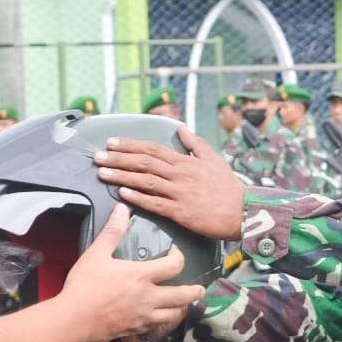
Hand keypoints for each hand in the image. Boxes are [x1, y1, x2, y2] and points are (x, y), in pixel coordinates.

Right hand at [60, 206, 204, 341]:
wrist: (72, 318)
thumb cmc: (84, 286)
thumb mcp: (97, 253)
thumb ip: (113, 231)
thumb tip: (122, 210)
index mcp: (141, 276)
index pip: (174, 266)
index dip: (179, 258)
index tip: (176, 255)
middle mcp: (148, 298)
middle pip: (183, 296)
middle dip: (194, 291)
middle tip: (200, 288)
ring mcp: (143, 316)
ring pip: (173, 315)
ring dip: (181, 309)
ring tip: (184, 305)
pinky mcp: (135, 330)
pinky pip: (156, 328)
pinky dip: (162, 323)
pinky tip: (159, 319)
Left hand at [94, 128, 245, 239]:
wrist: (243, 211)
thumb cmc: (228, 187)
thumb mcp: (213, 159)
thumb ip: (195, 143)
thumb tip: (181, 129)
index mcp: (185, 161)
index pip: (152, 149)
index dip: (130, 145)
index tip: (112, 143)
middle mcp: (179, 174)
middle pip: (143, 163)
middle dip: (118, 159)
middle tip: (98, 157)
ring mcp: (179, 193)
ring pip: (145, 182)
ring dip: (122, 176)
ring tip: (103, 174)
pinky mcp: (180, 212)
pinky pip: (155, 204)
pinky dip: (138, 198)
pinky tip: (123, 194)